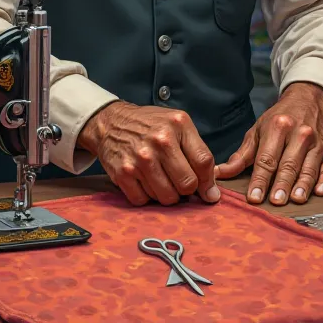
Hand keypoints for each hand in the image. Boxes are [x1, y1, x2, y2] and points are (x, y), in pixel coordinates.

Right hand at [77, 101, 220, 207]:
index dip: (208, 182)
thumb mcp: (178, 125)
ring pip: (167, 198)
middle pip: (187, 185)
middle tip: (178, 181)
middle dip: (186, 189)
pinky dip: (146, 196)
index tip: (207, 190)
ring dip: (166, 194)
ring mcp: (140, 158)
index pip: (204, 162)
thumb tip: (212, 194)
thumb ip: (198, 153)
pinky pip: (144, 201)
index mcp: (178, 125)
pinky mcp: (123, 173)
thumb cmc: (150, 125)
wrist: (111, 122)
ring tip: (160, 178)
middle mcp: (160, 141)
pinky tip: (144, 181)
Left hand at [215, 83, 322, 205]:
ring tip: (296, 199)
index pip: (266, 158)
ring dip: (303, 185)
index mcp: (278, 127)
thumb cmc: (279, 119)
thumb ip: (241, 155)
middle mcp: (299, 134)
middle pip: (288, 163)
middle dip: (281, 183)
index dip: (260, 179)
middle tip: (275, 201)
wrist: (309, 101)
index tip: (254, 197)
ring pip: (309, 168)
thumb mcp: (257, 130)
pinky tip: (319, 191)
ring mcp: (316, 144)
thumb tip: (221, 173)